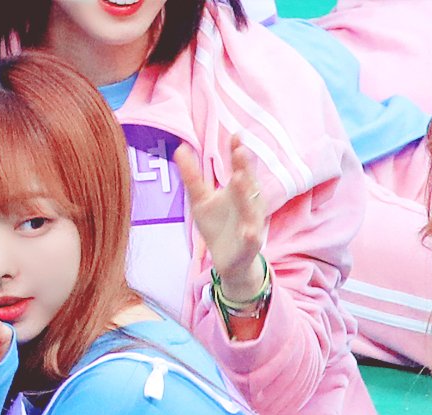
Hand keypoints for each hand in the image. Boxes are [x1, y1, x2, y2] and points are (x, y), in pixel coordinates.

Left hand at [176, 136, 266, 299]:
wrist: (229, 262)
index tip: (235, 135)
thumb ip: (193, 176)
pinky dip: (251, 234)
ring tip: (239, 179)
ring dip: (247, 195)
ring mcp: (252, 223)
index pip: (239, 168)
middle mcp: (249, 203)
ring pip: (252, 209)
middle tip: (239, 150)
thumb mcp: (201, 199)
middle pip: (248, 183)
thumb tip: (180, 147)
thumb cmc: (218, 226)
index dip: (237, 153)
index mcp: (239, 190)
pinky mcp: (250, 245)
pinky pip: (252, 238)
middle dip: (244, 167)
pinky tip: (247, 230)